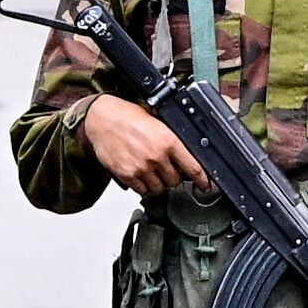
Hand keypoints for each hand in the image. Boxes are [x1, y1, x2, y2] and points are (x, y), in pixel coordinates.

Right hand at [84, 95, 204, 197]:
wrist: (102, 119)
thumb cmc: (128, 116)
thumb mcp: (158, 122)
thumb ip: (172, 139)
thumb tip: (188, 154)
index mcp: (168, 140)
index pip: (192, 167)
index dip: (202, 179)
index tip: (205, 186)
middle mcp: (156, 155)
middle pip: (175, 181)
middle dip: (174, 177)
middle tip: (168, 169)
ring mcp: (141, 167)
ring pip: (159, 188)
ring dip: (159, 182)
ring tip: (153, 170)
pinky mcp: (127, 175)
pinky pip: (142, 190)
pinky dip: (144, 186)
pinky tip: (141, 173)